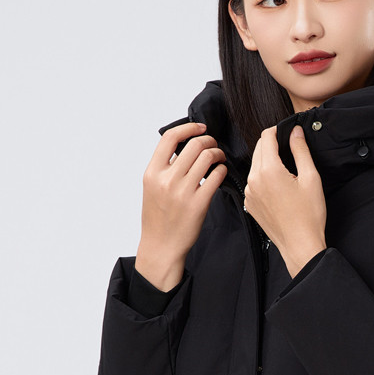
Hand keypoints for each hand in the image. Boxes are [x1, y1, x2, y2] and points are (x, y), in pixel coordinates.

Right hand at [136, 122, 226, 290]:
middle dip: (209, 140)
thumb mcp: (151, 188)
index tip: (201, 128)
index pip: (170, 138)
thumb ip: (163, 167)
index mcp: (152, 173)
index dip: (189, 128)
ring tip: (219, 159)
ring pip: (208, 157)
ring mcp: (183, 192)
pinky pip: (217, 176)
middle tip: (214, 146)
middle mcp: (166, 180)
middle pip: (194, 145)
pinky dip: (222, 170)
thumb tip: (184, 146)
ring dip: (218, 154)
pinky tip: (221, 173)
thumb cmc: (158, 218)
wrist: (161, 246)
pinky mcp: (199, 204)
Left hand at [244, 125, 326, 277]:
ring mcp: (249, 193)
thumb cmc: (309, 215)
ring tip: (286, 170)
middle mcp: (254, 180)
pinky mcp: (249, 204)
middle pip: (258, 149)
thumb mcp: (311, 178)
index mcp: (269, 171)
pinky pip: (253, 182)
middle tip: (289, 149)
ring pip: (255, 165)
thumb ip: (301, 150)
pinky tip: (279, 186)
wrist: (300, 245)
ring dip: (267, 161)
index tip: (287, 132)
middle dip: (272, 145)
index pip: (266, 137)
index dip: (277, 130)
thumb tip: (295, 132)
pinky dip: (263, 177)